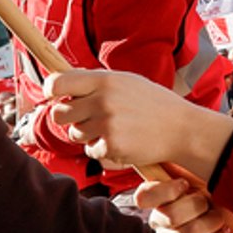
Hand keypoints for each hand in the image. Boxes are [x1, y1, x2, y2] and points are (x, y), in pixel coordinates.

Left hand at [45, 69, 232, 177]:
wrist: (181, 128)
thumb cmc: (153, 103)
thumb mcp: (127, 81)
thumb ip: (96, 81)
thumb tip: (62, 82)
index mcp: (105, 80)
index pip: (57, 82)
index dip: (51, 90)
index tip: (56, 96)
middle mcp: (103, 101)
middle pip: (58, 113)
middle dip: (69, 118)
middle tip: (87, 117)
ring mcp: (106, 125)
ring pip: (74, 134)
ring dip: (88, 135)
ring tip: (112, 128)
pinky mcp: (111, 147)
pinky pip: (91, 151)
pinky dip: (102, 149)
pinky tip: (122, 141)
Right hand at [136, 163, 232, 232]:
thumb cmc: (219, 195)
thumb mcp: (206, 175)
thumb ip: (190, 166)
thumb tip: (180, 145)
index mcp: (159, 195)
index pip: (144, 195)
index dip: (164, 190)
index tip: (185, 185)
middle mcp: (158, 218)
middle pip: (171, 215)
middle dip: (199, 207)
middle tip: (212, 204)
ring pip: (188, 232)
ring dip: (212, 224)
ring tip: (220, 220)